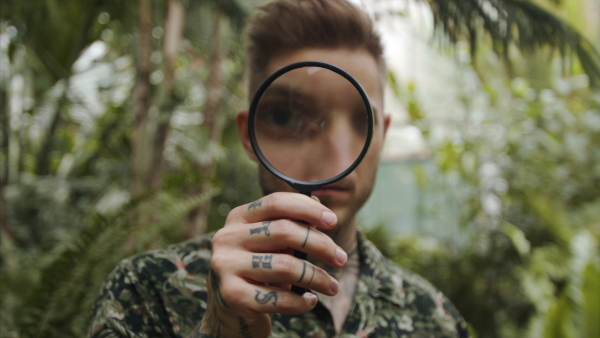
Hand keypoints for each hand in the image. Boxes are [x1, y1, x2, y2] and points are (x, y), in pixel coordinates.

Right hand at [195, 192, 346, 336]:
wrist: (231, 312)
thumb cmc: (259, 271)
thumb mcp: (272, 244)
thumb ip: (292, 224)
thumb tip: (320, 205)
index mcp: (238, 218)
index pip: (275, 202)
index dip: (308, 208)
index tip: (333, 221)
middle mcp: (227, 238)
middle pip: (284, 231)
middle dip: (321, 245)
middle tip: (341, 259)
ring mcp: (225, 266)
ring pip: (285, 266)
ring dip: (317, 278)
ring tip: (332, 286)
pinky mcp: (232, 295)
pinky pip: (279, 297)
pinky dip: (301, 302)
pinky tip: (309, 301)